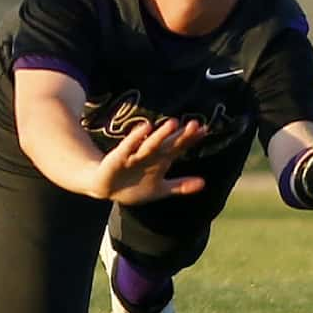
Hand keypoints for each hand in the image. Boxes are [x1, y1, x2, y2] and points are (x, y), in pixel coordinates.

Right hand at [92, 118, 206, 204]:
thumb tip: (204, 183)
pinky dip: (136, 138)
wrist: (107, 189)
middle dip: (181, 135)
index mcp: (161, 160)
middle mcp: (151, 154)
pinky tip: (145, 127)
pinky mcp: (120, 157)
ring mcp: (136, 155)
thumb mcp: (160, 189)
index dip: (191, 139)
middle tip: (195, 124)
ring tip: (174, 123)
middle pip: (169, 143)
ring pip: (151, 144)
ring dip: (162, 134)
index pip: (179, 146)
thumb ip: (181, 186)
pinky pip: (129, 147)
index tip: (205, 130)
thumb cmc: (135, 186)